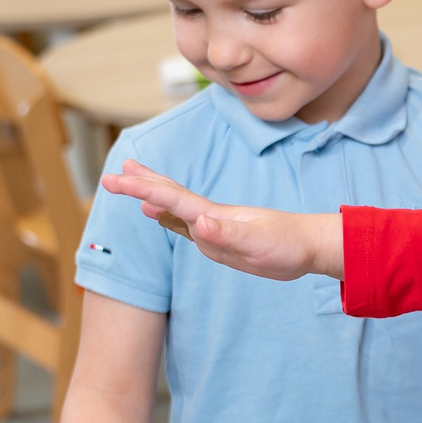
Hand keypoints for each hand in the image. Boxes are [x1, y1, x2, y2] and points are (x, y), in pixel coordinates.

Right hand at [100, 160, 342, 279]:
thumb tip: (198, 223)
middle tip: (112, 174)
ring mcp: (215, 228)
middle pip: (170, 195)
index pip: (172, 199)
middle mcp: (211, 218)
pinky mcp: (220, 240)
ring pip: (176, 207)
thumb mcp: (259, 243)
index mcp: (215, 217)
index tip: (116, 179)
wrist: (309, 247)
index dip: (143, 189)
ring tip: (131, 183)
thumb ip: (228, 234)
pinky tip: (160, 215)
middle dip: (141, 185)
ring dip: (152, 194)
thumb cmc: (288, 245)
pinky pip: (186, 225)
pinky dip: (168, 216)